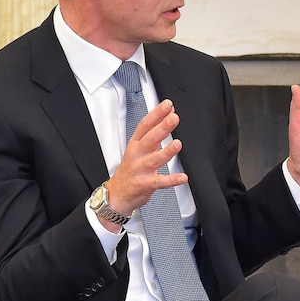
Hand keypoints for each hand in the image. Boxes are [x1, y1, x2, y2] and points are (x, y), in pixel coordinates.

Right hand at [102, 99, 187, 223]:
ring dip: (167, 151)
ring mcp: (141, 170)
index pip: (145, 126)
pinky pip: (160, 182)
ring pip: (155, 159)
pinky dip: (172, 180)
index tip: (167, 105)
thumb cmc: (130, 170)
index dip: (156, 114)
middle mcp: (137, 155)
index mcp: (135, 145)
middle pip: (150, 139)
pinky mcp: (146, 184)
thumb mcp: (136, 149)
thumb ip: (152, 135)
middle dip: (162, 128)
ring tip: (177, 144)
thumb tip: (167, 116)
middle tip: (174, 118)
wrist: (117, 195)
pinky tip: (182, 177)